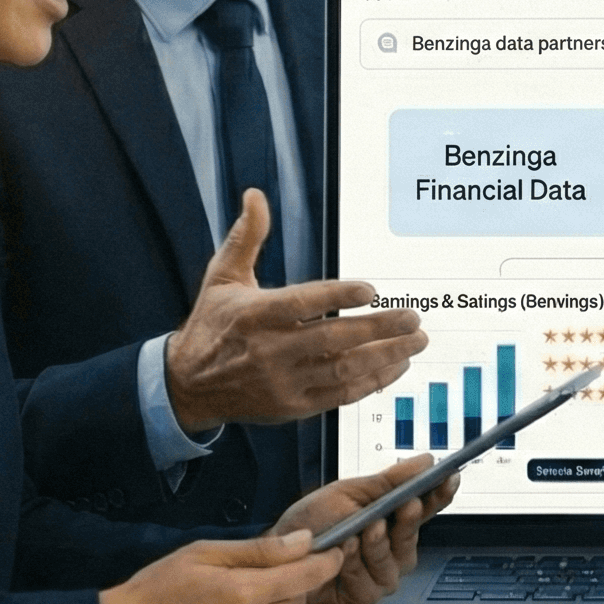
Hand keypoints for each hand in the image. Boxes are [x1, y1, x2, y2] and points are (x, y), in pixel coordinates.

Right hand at [95, 526, 345, 603]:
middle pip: (296, 602)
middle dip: (284, 588)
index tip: (332, 554)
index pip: (306, 577)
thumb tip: (304, 543)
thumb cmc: (157, 592)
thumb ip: (260, 550)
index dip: (324, 563)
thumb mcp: (204, 554)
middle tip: (250, 583)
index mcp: (243, 593)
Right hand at [165, 190, 427, 430]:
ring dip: (385, 356)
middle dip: (380, 328)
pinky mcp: (293, 407)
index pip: (303, 304)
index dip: (339, 296)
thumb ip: (246, 236)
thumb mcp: (222, 277)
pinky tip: (396, 367)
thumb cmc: (212, 326)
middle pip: (334, 338)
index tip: (371, 290)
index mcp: (255, 315)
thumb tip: (256, 196)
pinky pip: (340, 396)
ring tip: (415, 341)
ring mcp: (284, 382)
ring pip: (343, 369)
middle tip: (413, 318)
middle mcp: (270, 351)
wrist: (188, 387)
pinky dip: (372, 382)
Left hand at [271, 455, 461, 603]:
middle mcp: (392, 551)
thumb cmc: (312, 523)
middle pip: (413, 538)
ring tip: (361, 530)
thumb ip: (388, 480)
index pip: (425, 509)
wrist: (279, 552)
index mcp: (392, 521)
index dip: (440, 495)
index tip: (449, 478)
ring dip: (376, 545)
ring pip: (392, 563)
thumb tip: (425, 462)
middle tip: (406, 504)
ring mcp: (379, 576)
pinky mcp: (362, 596)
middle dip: (408, 521)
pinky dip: (354, 566)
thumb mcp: (349, 492)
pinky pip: (369, 584)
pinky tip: (342, 552)